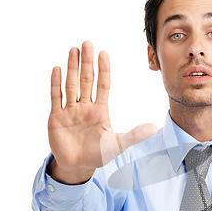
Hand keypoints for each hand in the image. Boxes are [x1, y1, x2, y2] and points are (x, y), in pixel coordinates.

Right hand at [48, 41, 157, 183]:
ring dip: (72, 68)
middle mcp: (85, 107)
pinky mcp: (57, 117)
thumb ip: (135, 135)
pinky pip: (57, 97)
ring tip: (74, 50)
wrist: (78, 167)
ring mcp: (71, 111)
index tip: (104, 54)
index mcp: (100, 111)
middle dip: (87, 62)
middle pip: (86, 80)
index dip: (103, 70)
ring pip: (72, 85)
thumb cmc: (98, 155)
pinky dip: (56, 83)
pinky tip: (58, 69)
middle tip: (88, 43)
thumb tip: (155, 128)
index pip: (103, 85)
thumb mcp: (118, 145)